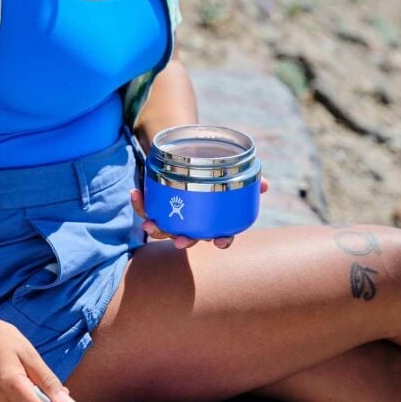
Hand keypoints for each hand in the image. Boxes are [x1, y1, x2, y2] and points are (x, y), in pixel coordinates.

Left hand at [130, 178, 269, 249]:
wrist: (186, 160)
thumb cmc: (212, 172)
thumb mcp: (229, 174)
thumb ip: (246, 180)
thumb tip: (265, 184)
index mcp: (211, 221)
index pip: (220, 237)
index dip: (222, 241)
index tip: (220, 241)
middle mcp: (191, 224)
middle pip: (188, 238)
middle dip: (183, 241)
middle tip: (180, 241)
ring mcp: (172, 218)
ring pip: (162, 231)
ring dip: (155, 230)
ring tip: (149, 225)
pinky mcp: (155, 208)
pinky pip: (146, 210)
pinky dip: (139, 204)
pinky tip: (135, 193)